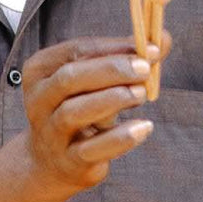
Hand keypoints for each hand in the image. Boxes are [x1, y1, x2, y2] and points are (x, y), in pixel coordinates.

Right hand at [21, 34, 169, 194]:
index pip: (77, 50)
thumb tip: (164, 39)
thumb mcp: (97, 82)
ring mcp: (50, 132)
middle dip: (111, 70)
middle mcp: (38, 100)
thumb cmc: (79, 109)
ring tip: (141, 94)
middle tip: (145, 69)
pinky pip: (92, 148)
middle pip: (70, 78)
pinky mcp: (67, 161)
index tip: (151, 48)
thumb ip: (128, 59)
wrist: (52, 163)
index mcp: (41, 70)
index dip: (115, 47)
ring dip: (112, 99)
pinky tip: (144, 127)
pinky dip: (120, 138)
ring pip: (73, 112)